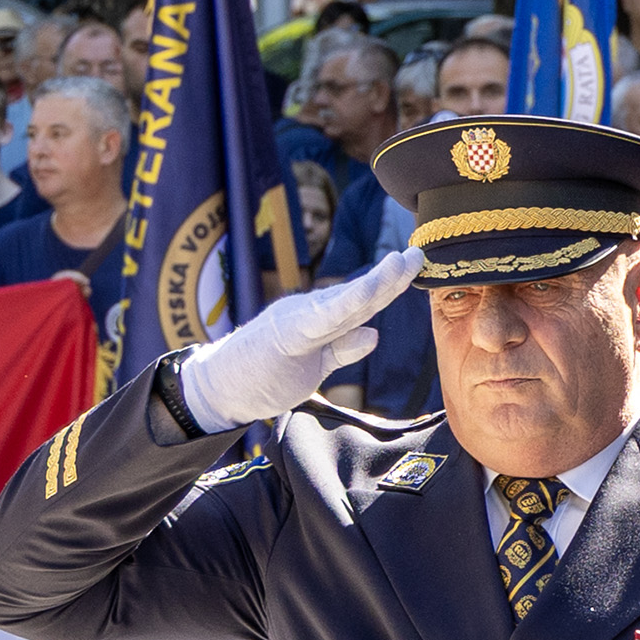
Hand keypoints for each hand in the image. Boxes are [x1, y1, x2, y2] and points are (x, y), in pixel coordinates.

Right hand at [167, 250, 419, 429]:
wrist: (220, 386)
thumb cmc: (265, 374)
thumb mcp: (315, 365)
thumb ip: (342, 349)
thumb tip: (373, 334)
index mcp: (319, 318)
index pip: (361, 301)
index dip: (389, 284)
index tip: (414, 265)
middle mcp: (311, 311)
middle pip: (359, 295)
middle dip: (391, 275)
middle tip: (419, 253)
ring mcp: (298, 319)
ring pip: (345, 301)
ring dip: (376, 282)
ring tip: (401, 263)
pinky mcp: (285, 334)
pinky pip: (321, 319)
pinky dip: (345, 304)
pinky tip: (368, 293)